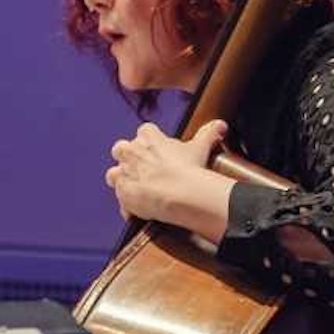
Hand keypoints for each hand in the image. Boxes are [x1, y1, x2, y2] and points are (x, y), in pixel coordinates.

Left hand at [106, 119, 229, 230]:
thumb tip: (220, 125)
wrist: (180, 193)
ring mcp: (124, 174)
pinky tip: (142, 208)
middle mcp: (131, 153)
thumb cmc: (189, 168)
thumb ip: (208, 134)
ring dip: (122, 179)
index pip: (145, 130)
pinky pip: (122, 200)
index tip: (158, 148)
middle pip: (120, 148)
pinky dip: (129, 204)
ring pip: (113, 174)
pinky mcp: (123, 194)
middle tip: (143, 167)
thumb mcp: (201, 148)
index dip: (150, 139)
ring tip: (137, 187)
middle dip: (128, 156)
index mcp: (148, 137)